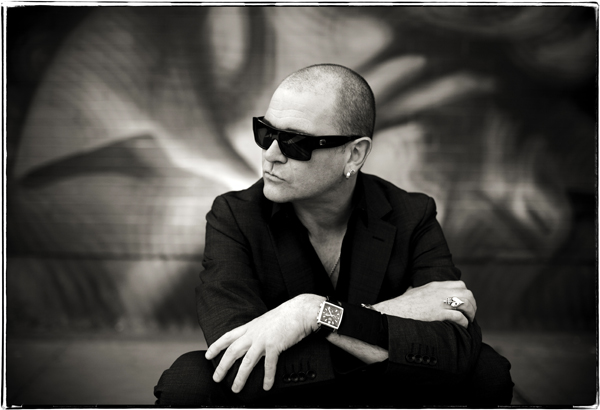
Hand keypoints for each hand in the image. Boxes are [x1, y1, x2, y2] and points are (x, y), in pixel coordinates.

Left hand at [205, 294, 324, 392]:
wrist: (300, 311)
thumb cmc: (287, 315)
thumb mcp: (266, 320)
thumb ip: (258, 330)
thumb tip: (255, 338)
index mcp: (251, 327)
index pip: (228, 336)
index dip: (217, 346)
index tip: (208, 355)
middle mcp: (254, 334)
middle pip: (233, 351)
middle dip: (222, 366)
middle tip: (216, 378)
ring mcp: (263, 340)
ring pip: (247, 362)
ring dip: (240, 377)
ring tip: (236, 388)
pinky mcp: (274, 346)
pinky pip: (269, 365)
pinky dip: (267, 377)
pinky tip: (266, 386)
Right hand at [373, 281, 475, 327]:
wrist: (395, 312)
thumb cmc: (402, 304)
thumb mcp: (411, 291)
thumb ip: (416, 288)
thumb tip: (411, 288)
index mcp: (435, 285)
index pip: (460, 284)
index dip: (466, 295)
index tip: (465, 304)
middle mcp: (440, 292)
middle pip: (467, 293)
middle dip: (472, 305)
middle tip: (470, 314)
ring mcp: (439, 302)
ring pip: (466, 303)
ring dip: (470, 313)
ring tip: (468, 321)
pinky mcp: (438, 314)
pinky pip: (459, 317)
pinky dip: (464, 322)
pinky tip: (462, 326)